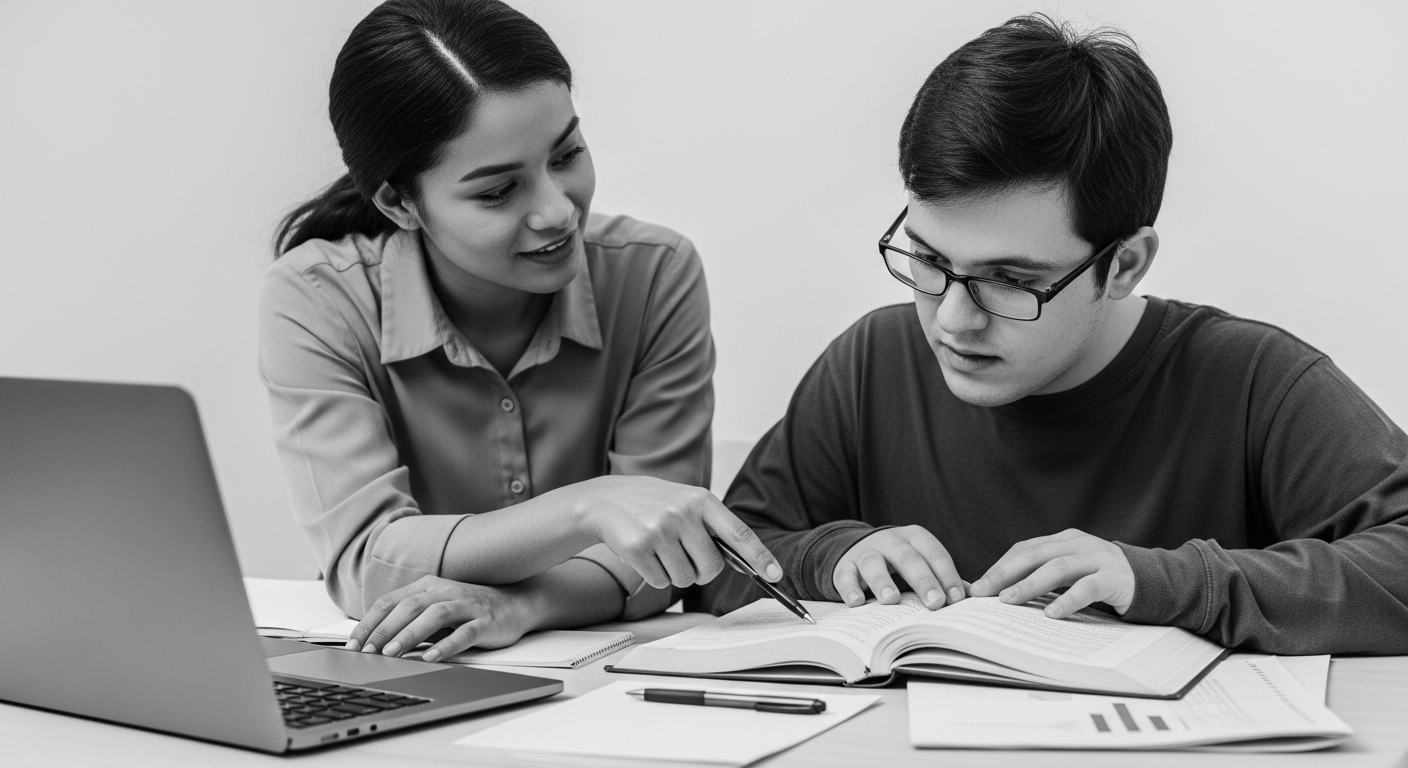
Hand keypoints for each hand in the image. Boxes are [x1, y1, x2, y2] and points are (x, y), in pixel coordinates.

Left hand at [345, 576, 536, 662]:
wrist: (517, 603)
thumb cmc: (471, 609)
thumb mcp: (438, 609)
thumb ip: (412, 621)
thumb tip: (377, 643)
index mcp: (429, 586)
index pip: (391, 601)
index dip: (370, 622)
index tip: (352, 645)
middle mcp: (445, 591)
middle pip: (409, 607)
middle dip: (383, 630)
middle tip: (365, 652)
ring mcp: (467, 604)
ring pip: (434, 615)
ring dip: (409, 634)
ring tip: (391, 654)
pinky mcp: (486, 621)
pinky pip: (464, 633)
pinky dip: (446, 645)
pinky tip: (431, 657)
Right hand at [577, 476, 782, 588]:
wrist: (604, 500)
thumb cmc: (652, 504)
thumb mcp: (684, 501)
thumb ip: (710, 525)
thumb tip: (742, 561)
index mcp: (701, 499)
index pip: (739, 533)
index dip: (760, 556)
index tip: (776, 575)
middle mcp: (683, 513)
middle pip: (711, 568)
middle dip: (702, 573)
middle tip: (686, 559)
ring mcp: (660, 530)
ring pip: (685, 579)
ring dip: (674, 574)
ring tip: (660, 550)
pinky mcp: (639, 547)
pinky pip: (660, 581)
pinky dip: (654, 576)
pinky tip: (644, 554)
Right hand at [832, 525, 964, 609]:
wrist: (857, 550)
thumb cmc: (898, 562)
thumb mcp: (921, 563)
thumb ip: (943, 578)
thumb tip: (972, 597)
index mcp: (915, 538)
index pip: (935, 554)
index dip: (947, 575)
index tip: (957, 598)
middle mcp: (890, 541)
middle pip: (908, 558)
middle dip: (923, 580)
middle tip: (935, 602)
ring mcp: (865, 552)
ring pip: (874, 564)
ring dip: (882, 582)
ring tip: (891, 600)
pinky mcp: (844, 566)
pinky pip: (845, 576)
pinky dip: (850, 589)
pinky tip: (856, 603)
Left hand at [967, 529, 1134, 618]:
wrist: (1153, 581)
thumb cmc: (1102, 580)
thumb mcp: (1072, 573)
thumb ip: (1045, 577)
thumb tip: (1002, 594)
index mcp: (1064, 540)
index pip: (1025, 549)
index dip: (1001, 566)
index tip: (978, 585)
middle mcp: (1079, 543)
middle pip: (1035, 554)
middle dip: (1005, 573)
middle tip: (983, 592)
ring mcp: (1098, 558)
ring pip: (1058, 568)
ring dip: (1030, 584)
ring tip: (1008, 600)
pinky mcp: (1115, 578)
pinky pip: (1087, 587)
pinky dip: (1067, 599)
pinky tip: (1051, 613)